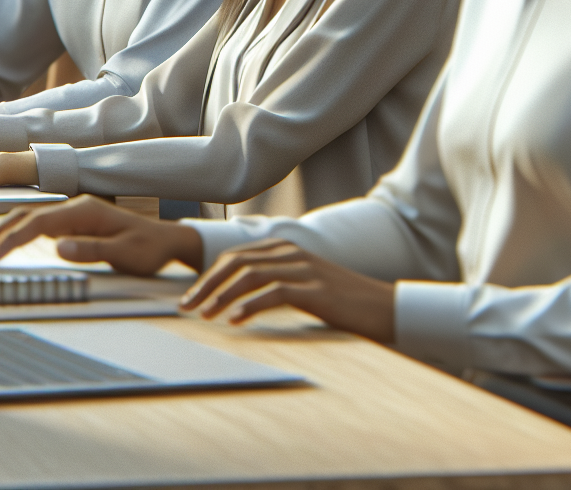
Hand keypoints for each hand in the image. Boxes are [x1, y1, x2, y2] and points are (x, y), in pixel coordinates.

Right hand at [0, 195, 203, 275]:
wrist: (168, 241)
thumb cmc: (149, 248)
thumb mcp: (126, 253)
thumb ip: (92, 249)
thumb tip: (58, 246)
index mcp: (83, 211)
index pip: (36, 224)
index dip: (9, 241)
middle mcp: (72, 208)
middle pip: (21, 217)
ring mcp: (70, 215)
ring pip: (23, 221)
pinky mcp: (70, 225)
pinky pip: (33, 228)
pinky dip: (12, 237)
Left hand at [177, 238, 395, 340]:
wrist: (384, 308)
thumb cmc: (341, 302)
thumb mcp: (303, 284)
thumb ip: (274, 281)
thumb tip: (236, 297)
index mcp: (285, 248)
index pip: (235, 256)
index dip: (209, 276)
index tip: (190, 298)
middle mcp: (292, 253)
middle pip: (236, 262)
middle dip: (207, 284)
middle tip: (186, 307)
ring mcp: (304, 269)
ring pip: (250, 276)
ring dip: (222, 296)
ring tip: (205, 315)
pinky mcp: (316, 290)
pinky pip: (275, 294)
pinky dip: (250, 306)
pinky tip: (235, 321)